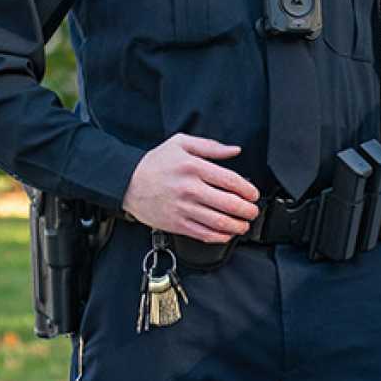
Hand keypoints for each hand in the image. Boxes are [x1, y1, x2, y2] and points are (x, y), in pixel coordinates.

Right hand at [123, 133, 259, 243]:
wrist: (126, 182)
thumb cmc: (155, 163)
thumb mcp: (181, 143)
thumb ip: (211, 146)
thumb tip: (234, 150)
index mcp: (194, 168)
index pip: (231, 181)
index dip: (248, 190)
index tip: (254, 194)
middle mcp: (190, 189)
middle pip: (228, 203)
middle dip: (247, 210)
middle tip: (253, 211)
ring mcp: (182, 208)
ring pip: (217, 222)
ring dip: (237, 226)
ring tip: (244, 225)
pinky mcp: (175, 223)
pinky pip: (202, 233)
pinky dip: (218, 236)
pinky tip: (226, 234)